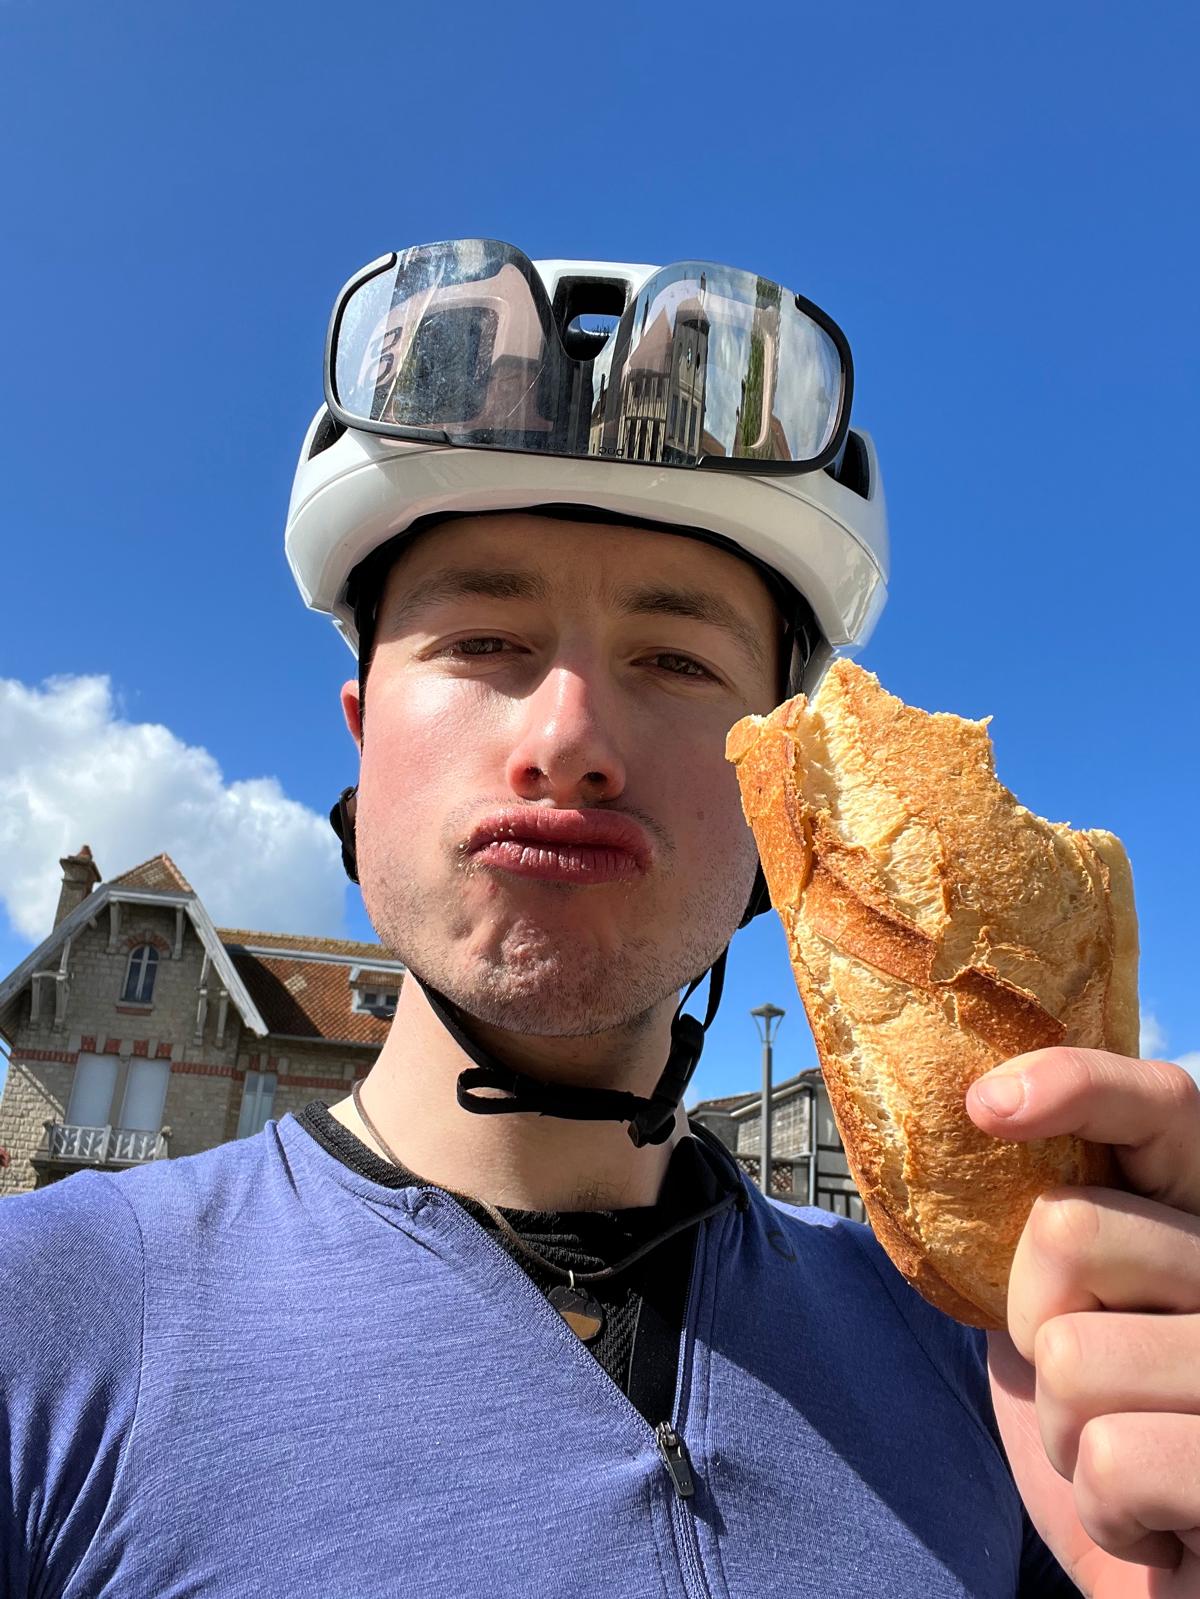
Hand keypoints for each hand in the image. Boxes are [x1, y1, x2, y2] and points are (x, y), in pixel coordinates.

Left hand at [966, 1048, 1199, 1597]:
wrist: (1167, 1586)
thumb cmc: (1112, 1439)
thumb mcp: (1062, 1316)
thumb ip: (1046, 1236)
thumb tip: (960, 1125)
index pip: (1165, 1107)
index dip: (1077, 1083)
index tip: (988, 1105)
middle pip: (1068, 1228)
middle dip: (1036, 1322)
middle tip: (1091, 1383)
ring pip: (1075, 1354)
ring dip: (1067, 1430)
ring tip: (1128, 1459)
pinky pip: (1118, 1459)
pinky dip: (1108, 1509)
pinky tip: (1159, 1526)